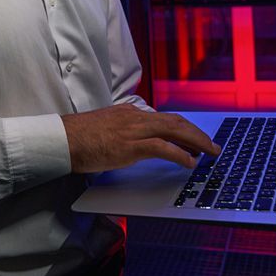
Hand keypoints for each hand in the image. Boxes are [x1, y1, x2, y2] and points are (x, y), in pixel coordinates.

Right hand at [60, 104, 221, 173]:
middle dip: (197, 133)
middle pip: (175, 121)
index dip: (184, 128)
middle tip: (212, 146)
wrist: (63, 139)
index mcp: (130, 112)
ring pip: (174, 130)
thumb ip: (123, 129)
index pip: (165, 118)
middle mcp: (136, 117)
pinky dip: (180, 154)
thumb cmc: (79, 138)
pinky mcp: (130, 145)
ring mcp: (134, 130)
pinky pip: (162, 148)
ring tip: (209, 152)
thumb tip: (136, 140)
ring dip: (196, 142)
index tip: (196, 138)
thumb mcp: (106, 127)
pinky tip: (190, 163)